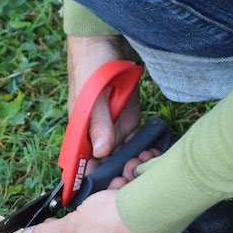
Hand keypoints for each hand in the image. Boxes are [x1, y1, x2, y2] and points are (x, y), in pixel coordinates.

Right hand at [68, 35, 139, 169]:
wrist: (107, 39)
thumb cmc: (91, 64)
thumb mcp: (92, 94)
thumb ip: (98, 123)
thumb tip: (101, 152)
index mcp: (80, 131)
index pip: (82, 164)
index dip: (92, 180)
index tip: (106, 193)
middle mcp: (96, 132)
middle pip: (106, 164)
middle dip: (119, 175)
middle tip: (134, 180)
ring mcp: (114, 126)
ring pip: (124, 155)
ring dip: (134, 163)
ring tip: (146, 170)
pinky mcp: (130, 118)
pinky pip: (137, 141)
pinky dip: (144, 149)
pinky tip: (152, 157)